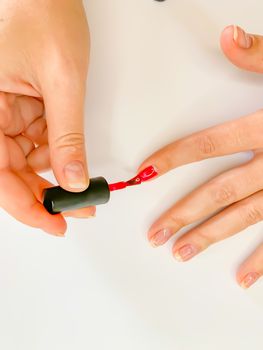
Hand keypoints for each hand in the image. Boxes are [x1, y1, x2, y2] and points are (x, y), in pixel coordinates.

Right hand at [0, 0, 93, 235]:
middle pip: (11, 172)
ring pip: (26, 162)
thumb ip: (67, 135)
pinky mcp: (24, 111)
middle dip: (45, 194)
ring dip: (55, 176)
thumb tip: (73, 179)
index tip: (54, 224)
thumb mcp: (62, 82)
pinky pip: (38, 144)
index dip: (25, 206)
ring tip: (84, 189)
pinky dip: (58, 156)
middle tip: (77, 211)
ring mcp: (6, 115)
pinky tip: (72, 162)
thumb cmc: (45, 16)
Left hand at [140, 25, 262, 288]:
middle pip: (217, 192)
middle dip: (183, 213)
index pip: (206, 146)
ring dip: (210, 237)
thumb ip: (261, 55)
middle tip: (156, 234)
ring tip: (182, 253)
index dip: (173, 158)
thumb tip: (229, 38)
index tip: (146, 172)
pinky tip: (243, 277)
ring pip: (243, 218)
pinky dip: (262, 261)